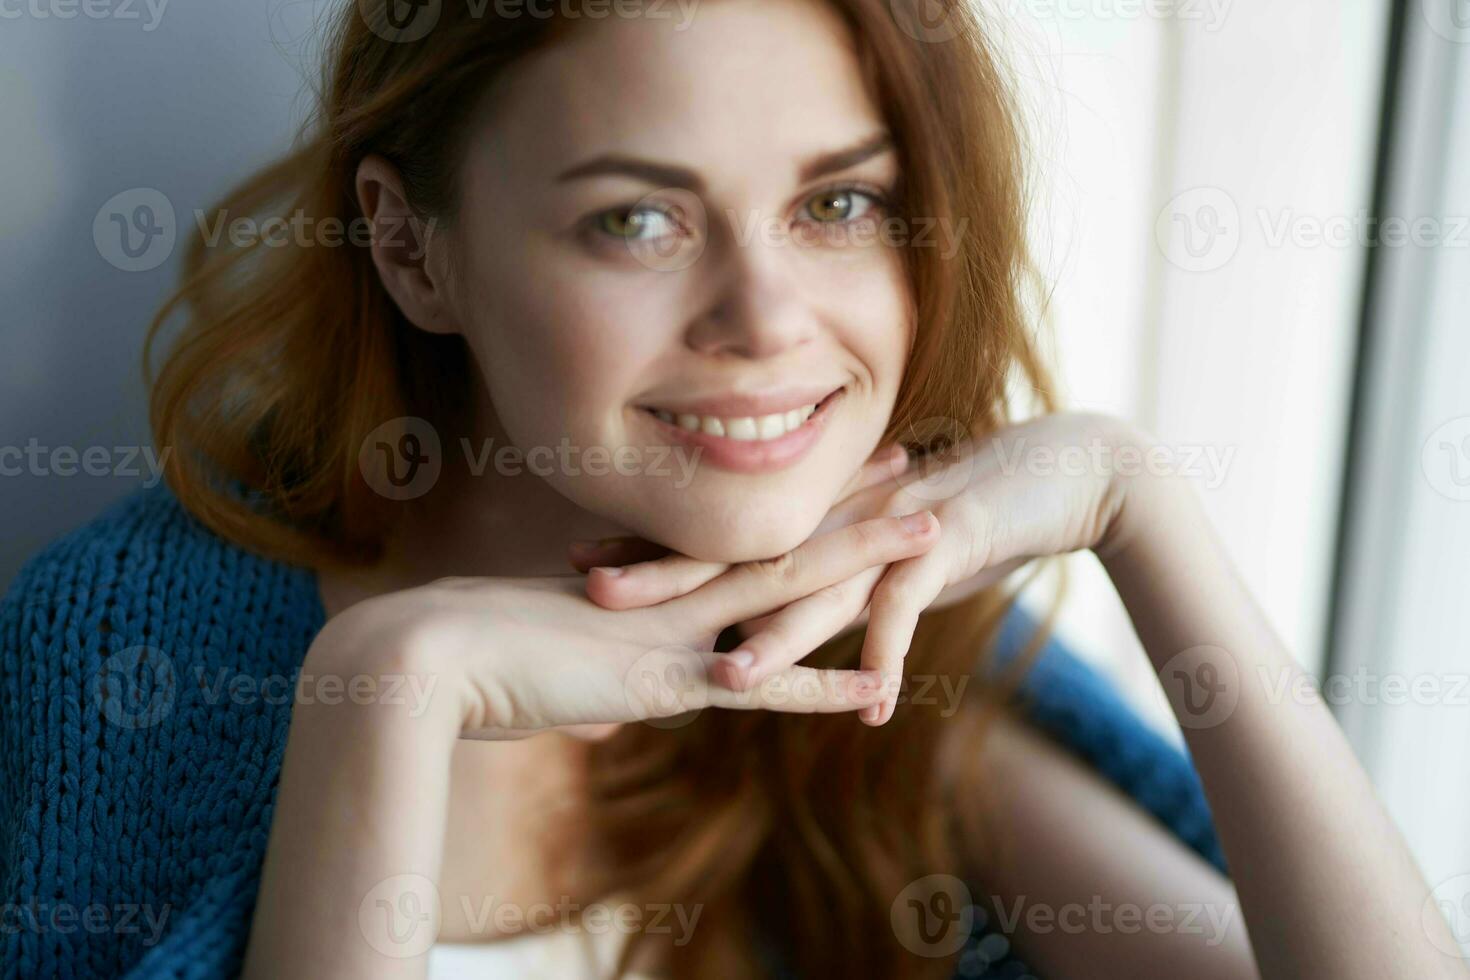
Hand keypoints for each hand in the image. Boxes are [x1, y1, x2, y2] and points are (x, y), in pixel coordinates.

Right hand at [305, 511, 941, 739]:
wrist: (427, 657)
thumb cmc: (467, 653)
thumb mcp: (545, 665)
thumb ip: (592, 688)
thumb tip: (605, 718)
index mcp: (652, 585)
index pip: (737, 535)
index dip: (792, 503)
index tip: (837, 468)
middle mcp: (675, 597)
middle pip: (778, 538)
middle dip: (848, 504)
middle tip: (909, 461)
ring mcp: (675, 633)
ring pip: (791, 584)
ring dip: (866, 560)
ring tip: (931, 528)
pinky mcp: (663, 683)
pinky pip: (760, 687)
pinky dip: (820, 689)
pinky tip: (880, 686)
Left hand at [568, 412, 1138, 725]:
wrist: (1060, 472)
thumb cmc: (967, 513)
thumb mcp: (887, 555)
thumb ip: (839, 585)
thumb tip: (791, 619)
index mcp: (818, 523)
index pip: (725, 540)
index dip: (656, 552)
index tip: (585, 561)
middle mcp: (841, 526)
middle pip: (745, 558)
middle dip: (672, 579)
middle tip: (596, 593)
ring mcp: (890, 535)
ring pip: (822, 588)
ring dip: (778, 636)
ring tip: (728, 679)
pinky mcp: (947, 547)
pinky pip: (915, 607)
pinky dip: (895, 653)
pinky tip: (878, 704)